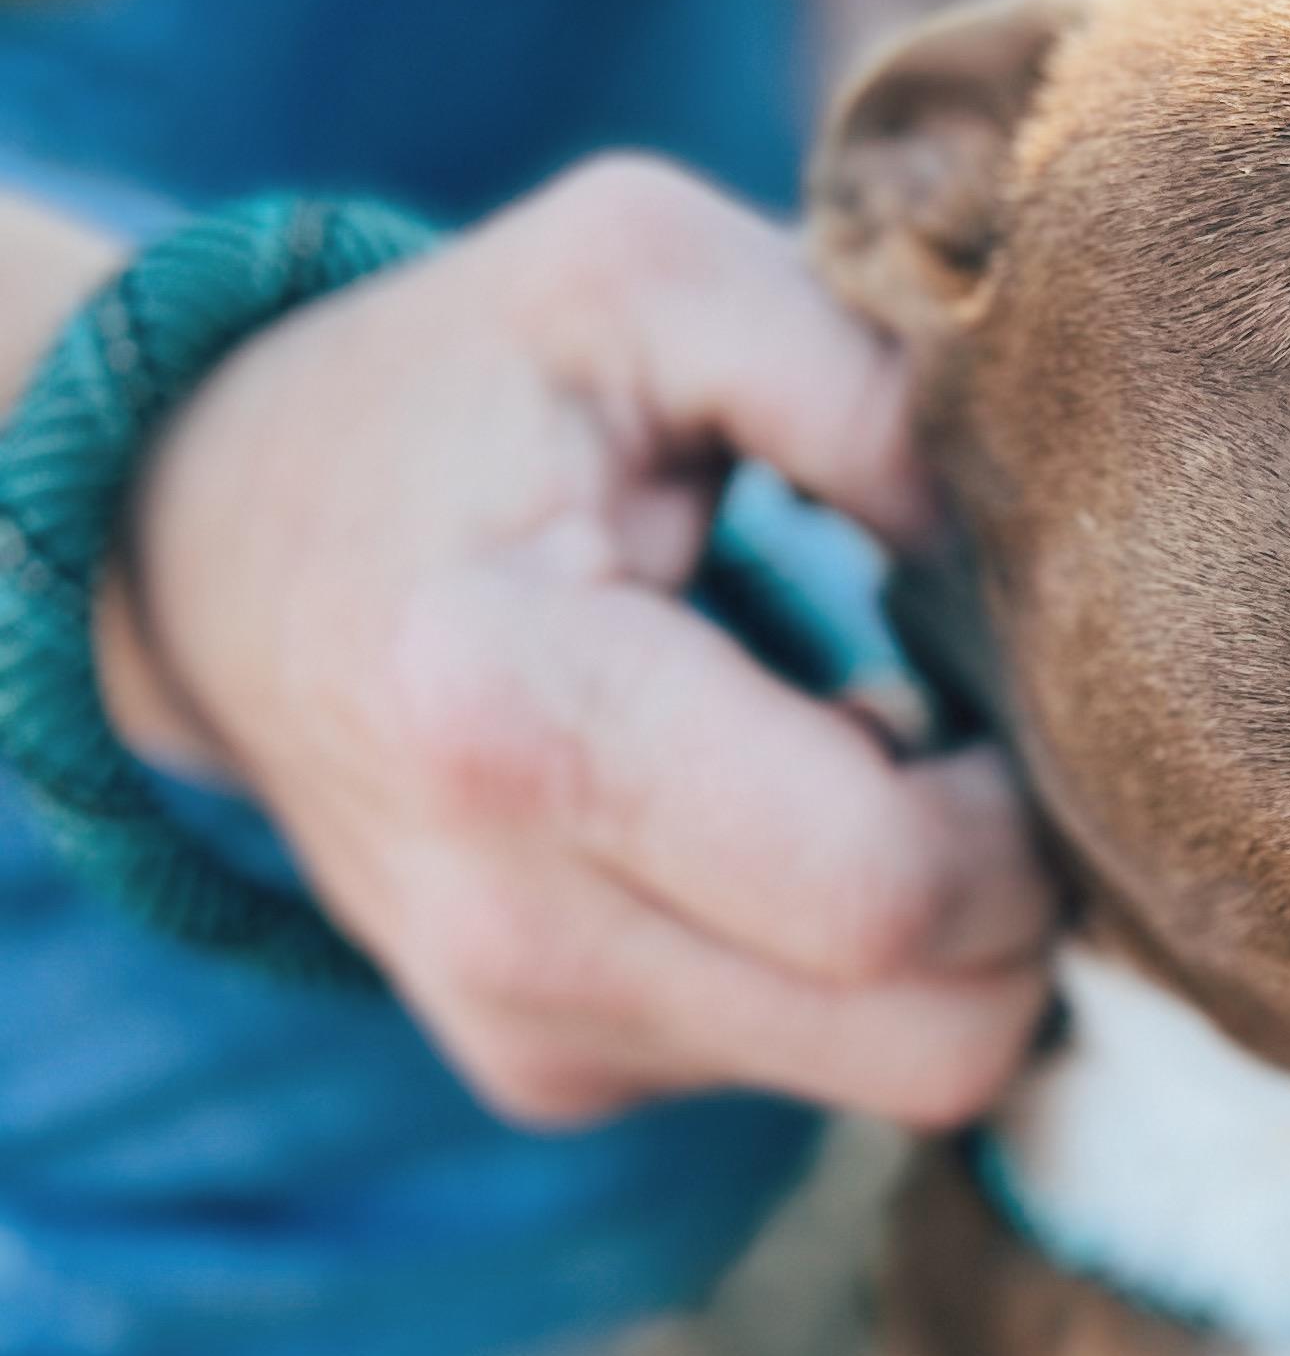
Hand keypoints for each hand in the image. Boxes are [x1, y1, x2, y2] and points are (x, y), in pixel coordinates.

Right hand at [95, 159, 1054, 1128]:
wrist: (202, 562)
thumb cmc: (454, 392)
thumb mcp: (636, 276)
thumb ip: (851, 375)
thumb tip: (1008, 557)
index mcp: (516, 719)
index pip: (884, 893)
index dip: (1011, 814)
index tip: (990, 693)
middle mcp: (511, 929)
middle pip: (936, 1044)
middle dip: (1021, 905)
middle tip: (970, 738)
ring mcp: (530, 1035)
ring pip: (899, 1079)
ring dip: (942, 939)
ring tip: (855, 758)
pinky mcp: (553, 1078)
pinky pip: (808, 1073)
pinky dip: (842, 964)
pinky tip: (768, 819)